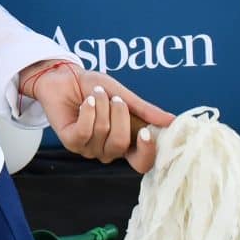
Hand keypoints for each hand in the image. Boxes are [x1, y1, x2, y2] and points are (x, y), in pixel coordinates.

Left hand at [23, 62, 170, 172]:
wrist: (66, 76)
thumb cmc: (96, 88)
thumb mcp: (125, 95)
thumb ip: (146, 111)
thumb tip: (172, 121)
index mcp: (127, 142)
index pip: (142, 163)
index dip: (146, 152)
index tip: (146, 131)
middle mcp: (108, 150)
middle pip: (121, 143)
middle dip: (119, 114)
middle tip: (114, 98)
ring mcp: (89, 149)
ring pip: (102, 132)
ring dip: (101, 105)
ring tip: (97, 93)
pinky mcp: (71, 142)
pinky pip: (84, 131)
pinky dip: (88, 111)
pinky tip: (87, 100)